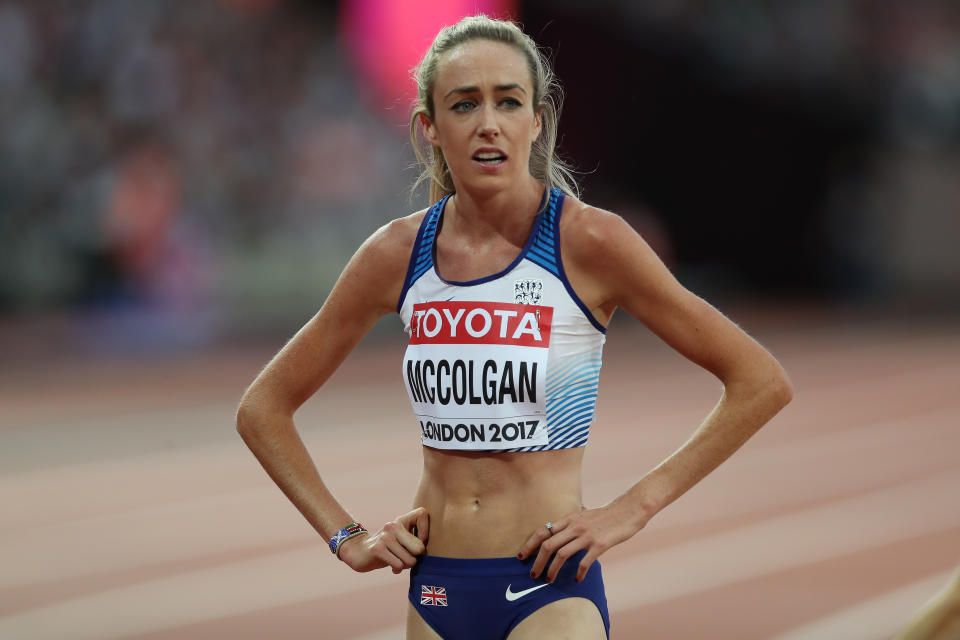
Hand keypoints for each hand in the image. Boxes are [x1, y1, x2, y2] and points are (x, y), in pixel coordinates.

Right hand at [337, 507, 429, 573]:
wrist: (358, 552)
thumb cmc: (387, 548)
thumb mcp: (401, 540)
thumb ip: (415, 541)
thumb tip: (426, 552)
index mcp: (401, 520)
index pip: (422, 514)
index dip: (425, 531)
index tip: (418, 542)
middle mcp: (393, 525)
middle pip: (419, 547)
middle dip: (415, 558)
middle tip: (406, 557)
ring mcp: (385, 537)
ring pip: (409, 560)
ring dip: (405, 565)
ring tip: (397, 561)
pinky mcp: (377, 549)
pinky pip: (398, 565)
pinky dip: (397, 569)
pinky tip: (392, 567)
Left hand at [518, 502, 639, 582]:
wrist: (629, 509)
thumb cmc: (607, 514)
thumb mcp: (585, 514)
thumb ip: (573, 522)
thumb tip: (562, 527)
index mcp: (569, 519)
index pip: (542, 531)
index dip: (529, 544)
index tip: (522, 556)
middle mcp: (575, 526)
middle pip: (548, 545)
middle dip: (537, 562)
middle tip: (532, 574)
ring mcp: (587, 535)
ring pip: (561, 554)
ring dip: (552, 570)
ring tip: (548, 580)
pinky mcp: (600, 544)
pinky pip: (584, 562)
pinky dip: (578, 573)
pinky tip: (577, 580)